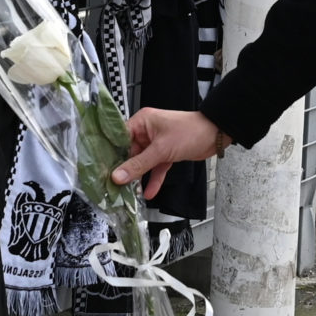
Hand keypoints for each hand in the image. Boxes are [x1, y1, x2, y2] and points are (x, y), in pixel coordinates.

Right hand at [111, 108, 230, 199]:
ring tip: (127, 193)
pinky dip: (153, 179)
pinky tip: (148, 193)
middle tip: (112, 186)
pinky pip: (155, 168)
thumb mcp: (161, 150)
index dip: (110, 153)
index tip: (101, 169)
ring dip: (138, 177)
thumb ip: (139, 164)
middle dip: (123, 169)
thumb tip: (117, 176)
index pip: (119, 137)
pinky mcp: (166, 154)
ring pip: (142, 162)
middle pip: (129, 152)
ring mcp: (156, 143)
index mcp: (141, 122)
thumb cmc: (189, 132)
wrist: (215, 135)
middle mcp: (146, 131)